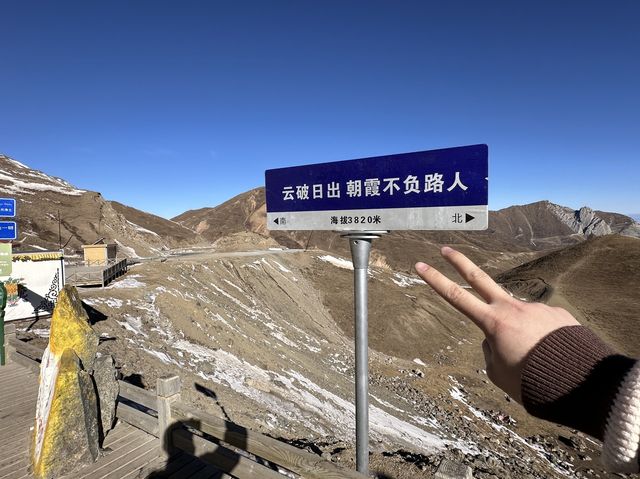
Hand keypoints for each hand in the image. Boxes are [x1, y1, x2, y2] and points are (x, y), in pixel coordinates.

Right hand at [415, 247, 578, 402]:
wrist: (580, 382)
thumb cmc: (533, 383)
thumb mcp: (499, 373)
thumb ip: (491, 350)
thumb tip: (497, 336)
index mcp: (493, 323)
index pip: (455, 296)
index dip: (435, 280)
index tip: (420, 264)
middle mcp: (513, 309)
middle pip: (479, 278)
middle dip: (460, 263)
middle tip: (446, 249)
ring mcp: (536, 308)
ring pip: (518, 320)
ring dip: (521, 337)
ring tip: (536, 361)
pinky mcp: (557, 314)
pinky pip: (543, 328)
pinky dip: (543, 341)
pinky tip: (553, 355)